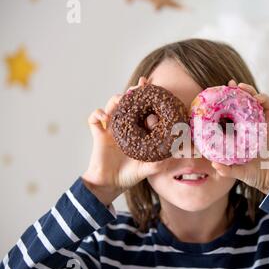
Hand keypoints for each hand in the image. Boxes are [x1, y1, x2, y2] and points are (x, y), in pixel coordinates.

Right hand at [82, 77, 165, 205]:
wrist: (110, 184)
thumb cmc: (129, 175)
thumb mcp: (148, 168)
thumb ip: (160, 163)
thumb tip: (175, 155)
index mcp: (138, 131)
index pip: (144, 110)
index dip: (149, 100)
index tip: (156, 90)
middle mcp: (125, 127)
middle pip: (128, 102)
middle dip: (134, 91)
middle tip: (140, 85)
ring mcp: (111, 129)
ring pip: (111, 105)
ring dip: (116, 99)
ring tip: (122, 99)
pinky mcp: (99, 134)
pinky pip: (94, 119)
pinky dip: (98, 114)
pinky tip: (106, 118)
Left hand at [211, 80, 268, 193]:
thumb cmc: (255, 176)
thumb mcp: (238, 172)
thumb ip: (226, 169)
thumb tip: (213, 164)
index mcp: (246, 132)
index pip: (240, 110)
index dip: (235, 98)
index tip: (227, 88)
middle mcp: (258, 127)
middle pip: (255, 103)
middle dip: (248, 91)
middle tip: (239, 86)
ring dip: (265, 98)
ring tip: (258, 97)